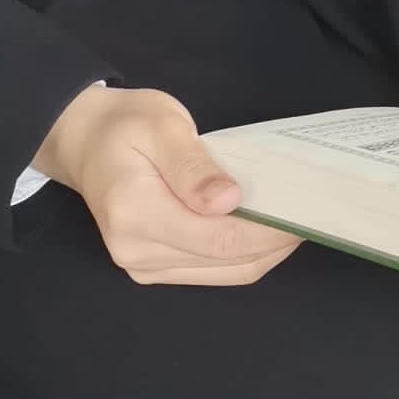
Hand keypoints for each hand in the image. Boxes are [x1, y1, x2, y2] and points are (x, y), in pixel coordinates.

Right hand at [32, 84, 299, 285]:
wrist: (84, 141)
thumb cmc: (126, 124)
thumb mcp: (161, 124)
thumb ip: (192, 165)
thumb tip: (228, 202)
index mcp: (135, 212)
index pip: (218, 238)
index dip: (267, 231)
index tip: (305, 211)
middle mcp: (136, 252)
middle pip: (225, 263)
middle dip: (274, 244)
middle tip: (313, 215)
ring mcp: (143, 266)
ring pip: (222, 274)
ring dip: (262, 253)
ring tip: (295, 221)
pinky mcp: (152, 268)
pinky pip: (209, 271)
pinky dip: (242, 255)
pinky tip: (263, 230)